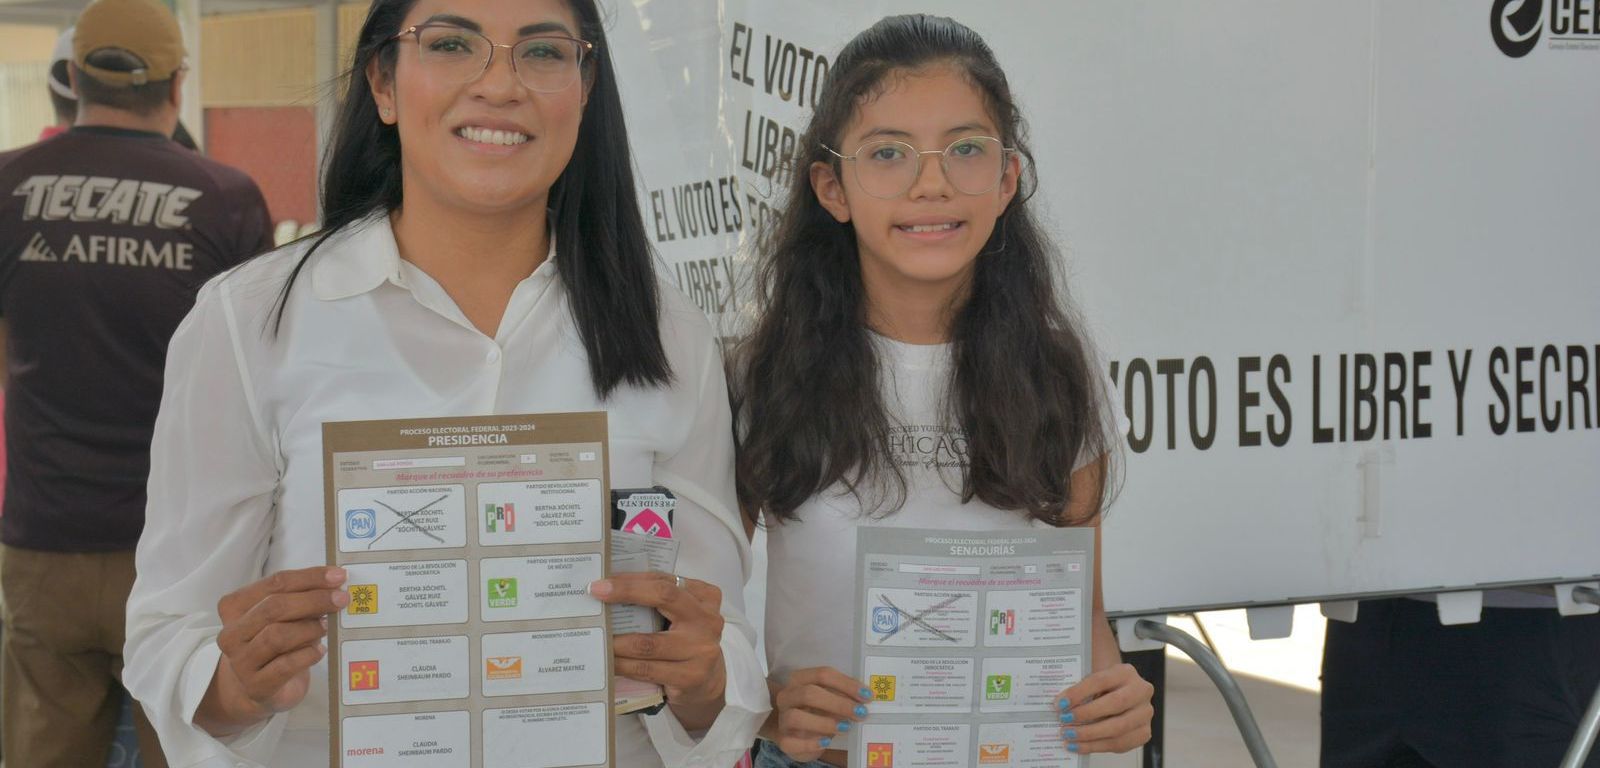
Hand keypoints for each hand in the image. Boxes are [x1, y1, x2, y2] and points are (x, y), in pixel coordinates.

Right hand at [210, 567, 347, 723]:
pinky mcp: (256, 686)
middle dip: (313, 600)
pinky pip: (285, 665)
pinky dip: (308, 655)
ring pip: (277, 636)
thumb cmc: (275, 645)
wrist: (258, 689)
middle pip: (274, 607)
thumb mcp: (284, 617)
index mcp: (234, 606)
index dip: (309, 577)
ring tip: (326, 627)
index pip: (275, 583)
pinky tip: (319, 651)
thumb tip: (334, 586)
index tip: (337, 576)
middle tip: (340, 599)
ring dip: (309, 628)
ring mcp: (240, 662)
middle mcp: (232, 633)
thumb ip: (302, 600)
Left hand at [590, 573, 726, 711]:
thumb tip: (612, 588)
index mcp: (705, 597)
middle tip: (596, 595)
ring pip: (648, 642)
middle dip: (626, 592)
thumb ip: (658, 600)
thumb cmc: (687, 640)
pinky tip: (609, 662)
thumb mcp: (682, 615)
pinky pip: (647, 669)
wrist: (709, 681)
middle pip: (664, 596)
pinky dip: (623, 665)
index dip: (631, 580)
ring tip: (597, 637)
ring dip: (616, 640)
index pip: (664, 581)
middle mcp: (707, 620)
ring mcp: (701, 649)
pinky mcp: (690, 676)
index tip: (601, 583)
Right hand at [770, 666, 870, 761]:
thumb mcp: (829, 700)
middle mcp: (788, 696)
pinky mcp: (783, 740)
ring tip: (845, 727)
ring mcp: (782, 719)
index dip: (846, 684)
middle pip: (809, 693)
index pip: (823, 675)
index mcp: (800, 679)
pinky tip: (826, 742)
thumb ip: (843, 697)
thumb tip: (864, 700)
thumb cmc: (817, 711)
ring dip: (825, 722)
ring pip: (797, 717)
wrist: (796, 733)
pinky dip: (811, 742)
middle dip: (838, 703)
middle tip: (860, 713)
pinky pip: (792, 741)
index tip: (867, 695)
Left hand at [1056, 662, 1154, 754]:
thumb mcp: (1094, 680)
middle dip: (1086, 714)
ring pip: (1118, 727)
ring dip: (1089, 734)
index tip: (1060, 704)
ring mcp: (1145, 713)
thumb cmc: (1103, 688)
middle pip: (1114, 703)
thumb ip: (1080, 688)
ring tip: (1069, 736)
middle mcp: (1141, 691)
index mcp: (1126, 672)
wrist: (1121, 695)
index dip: (1079, 693)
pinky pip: (1120, 743)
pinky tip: (1079, 746)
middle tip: (1064, 721)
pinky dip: (1096, 746)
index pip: (1100, 680)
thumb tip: (1060, 704)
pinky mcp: (1144, 733)